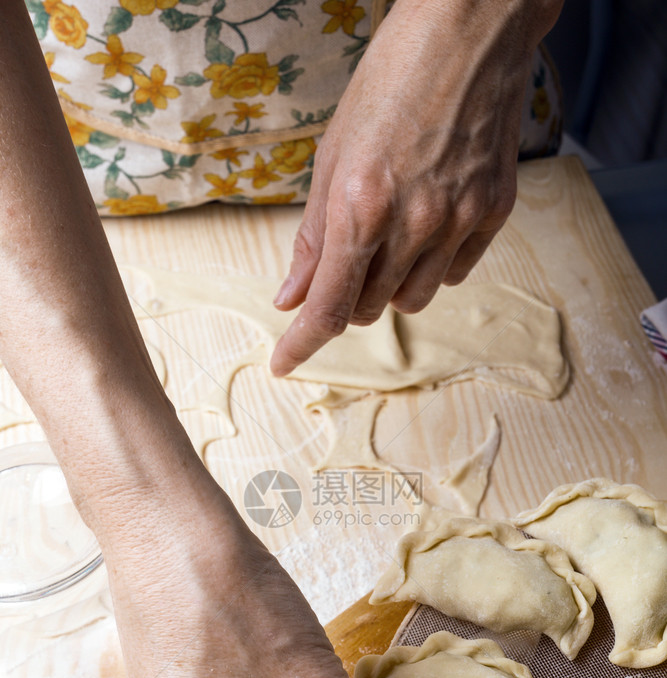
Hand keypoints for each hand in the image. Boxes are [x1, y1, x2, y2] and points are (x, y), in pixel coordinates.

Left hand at [270, 0, 561, 375]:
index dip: (302, 343)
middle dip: (348, 296)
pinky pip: (456, 273)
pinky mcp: (495, 212)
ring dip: (389, 285)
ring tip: (391, 232)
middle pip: (369, 308)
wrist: (470, 30)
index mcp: (362, 206)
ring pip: (413, 300)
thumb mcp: (333, 155)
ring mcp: (460, 221)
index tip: (284, 363)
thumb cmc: (391, 80)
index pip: (329, 306)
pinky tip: (429, 223)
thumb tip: (292, 297)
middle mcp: (415, 223)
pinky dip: (432, 265)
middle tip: (347, 256)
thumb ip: (314, 237)